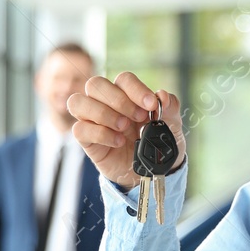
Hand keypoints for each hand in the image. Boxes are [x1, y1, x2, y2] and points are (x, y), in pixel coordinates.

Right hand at [67, 72, 186, 190]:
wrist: (152, 170)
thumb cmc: (157, 142)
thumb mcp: (171, 125)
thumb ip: (170, 108)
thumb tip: (162, 95)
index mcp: (126, 94)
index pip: (123, 79)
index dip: (136, 89)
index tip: (152, 104)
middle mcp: (105, 102)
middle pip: (96, 84)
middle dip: (119, 100)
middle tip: (139, 118)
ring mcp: (92, 120)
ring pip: (78, 102)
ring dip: (102, 113)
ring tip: (124, 128)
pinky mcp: (86, 140)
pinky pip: (79, 129)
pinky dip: (100, 134)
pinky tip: (118, 142)